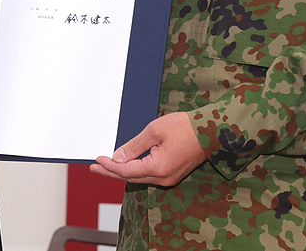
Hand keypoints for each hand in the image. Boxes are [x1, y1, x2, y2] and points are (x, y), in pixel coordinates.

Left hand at [90, 112, 205, 186]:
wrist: (211, 132)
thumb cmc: (186, 128)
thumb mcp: (155, 131)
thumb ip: (134, 146)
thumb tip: (118, 157)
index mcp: (157, 168)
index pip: (125, 171)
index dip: (109, 166)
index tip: (97, 159)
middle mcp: (163, 178)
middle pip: (130, 178)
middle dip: (111, 172)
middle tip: (95, 167)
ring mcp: (168, 178)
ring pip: (139, 178)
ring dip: (122, 172)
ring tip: (106, 166)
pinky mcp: (172, 174)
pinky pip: (148, 176)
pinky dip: (135, 171)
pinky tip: (127, 165)